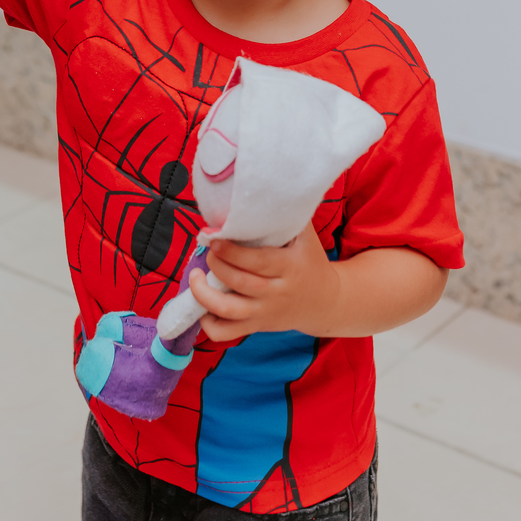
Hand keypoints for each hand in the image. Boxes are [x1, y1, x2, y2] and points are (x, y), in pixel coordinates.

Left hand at [189, 222, 341, 341]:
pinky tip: (202, 306)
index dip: (231, 251)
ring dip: (204, 295)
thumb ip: (285, 215)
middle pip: (240, 282)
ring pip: (229, 311)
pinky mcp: (257, 327)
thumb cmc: (310, 261)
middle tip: (207, 249)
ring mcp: (265, 313)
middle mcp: (277, 293)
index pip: (257, 261)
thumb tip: (262, 187)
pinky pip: (227, 333)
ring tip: (194, 277)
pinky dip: (209, 324)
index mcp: (290, 267)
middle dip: (216, 265)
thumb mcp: (305, 236)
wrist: (327, 302)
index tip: (214, 237)